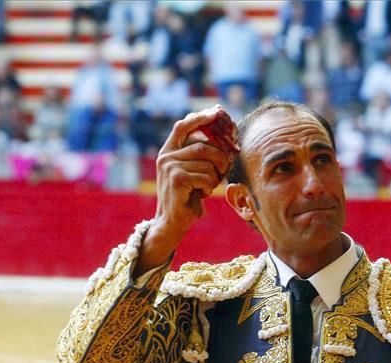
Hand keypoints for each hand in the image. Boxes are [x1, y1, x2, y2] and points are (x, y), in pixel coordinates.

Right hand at [135, 106, 235, 273]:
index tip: (216, 111)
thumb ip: (200, 157)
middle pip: (203, 146)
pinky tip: (201, 194)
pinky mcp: (177, 179)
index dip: (200, 118)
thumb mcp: (192, 173)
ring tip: (207, 187)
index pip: (183, 126)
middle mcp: (166, 156)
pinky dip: (209, 187)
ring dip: (214, 177)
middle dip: (220, 158)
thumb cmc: (186, 197)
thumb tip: (224, 140)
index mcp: (168, 151)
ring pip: (207, 163)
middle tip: (224, 169)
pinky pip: (206, 176)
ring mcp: (170, 167)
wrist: (171, 222)